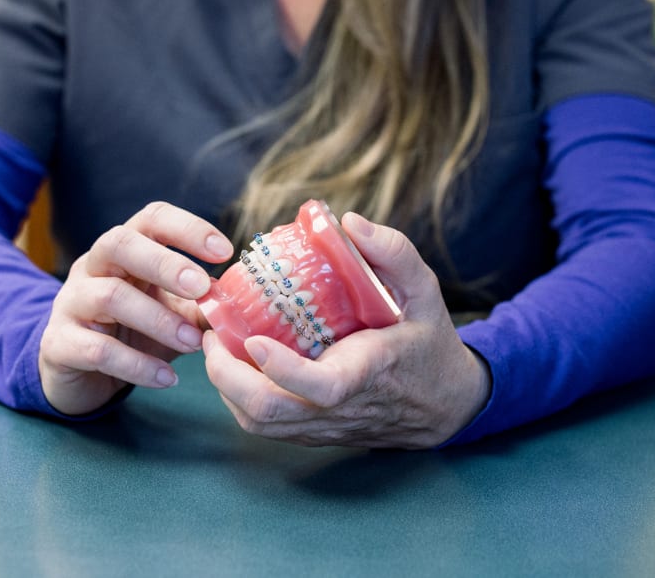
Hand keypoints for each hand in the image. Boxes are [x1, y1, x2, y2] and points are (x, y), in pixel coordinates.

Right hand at [38, 201, 232, 415]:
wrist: (80, 375)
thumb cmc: (132, 331)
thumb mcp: (170, 312)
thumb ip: (200, 303)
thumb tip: (240, 300)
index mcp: (124, 249)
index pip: (152, 218)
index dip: (188, 228)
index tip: (225, 250)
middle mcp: (92, 266)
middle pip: (120, 243)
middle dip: (164, 262)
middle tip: (201, 287)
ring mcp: (71, 302)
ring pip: (109, 296)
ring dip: (158, 319)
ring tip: (194, 343)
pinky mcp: (58, 343)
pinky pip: (97, 349)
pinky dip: (136, 364)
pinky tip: (167, 378)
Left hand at [203, 213, 490, 448]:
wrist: (445, 402)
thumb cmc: (428, 340)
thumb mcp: (425, 289)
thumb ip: (394, 253)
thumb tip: (349, 222)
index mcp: (369, 372)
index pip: (323, 388)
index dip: (284, 371)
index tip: (255, 342)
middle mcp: (341, 408)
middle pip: (272, 414)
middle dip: (228, 379)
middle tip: (210, 335)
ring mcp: (323, 425)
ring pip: (260, 425)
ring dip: (226, 388)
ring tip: (214, 343)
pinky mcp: (313, 431)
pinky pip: (266, 425)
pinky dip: (238, 396)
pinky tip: (234, 362)